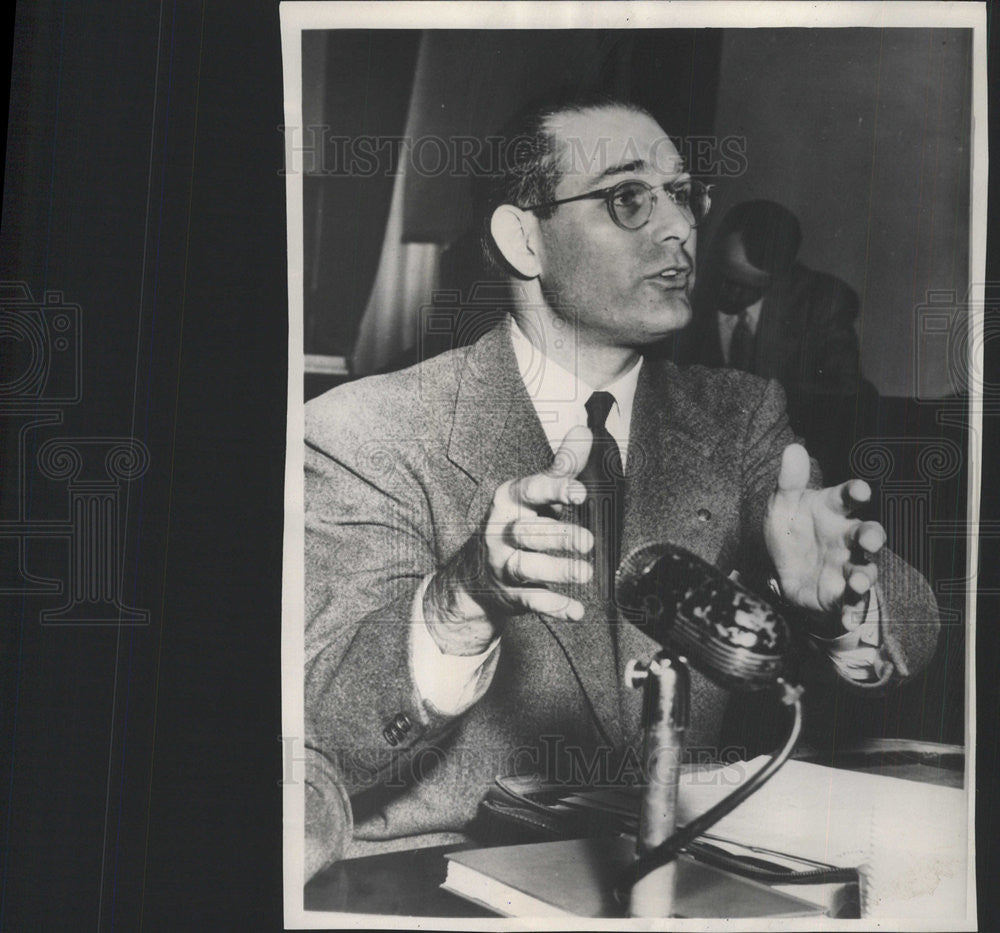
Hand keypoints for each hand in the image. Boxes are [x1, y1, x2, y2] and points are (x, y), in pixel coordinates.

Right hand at [424, 426, 595, 654]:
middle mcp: (501, 531)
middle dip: (558, 536)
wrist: (475, 575)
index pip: (531, 490)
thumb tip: (584, 431)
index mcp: (509, 500)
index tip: (581, 493)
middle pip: (528, 532)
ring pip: (527, 567)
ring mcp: (503, 564)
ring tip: (586, 573)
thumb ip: (561, 468)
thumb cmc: (516, 524)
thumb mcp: (534, 495)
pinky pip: (532, 601)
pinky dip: (554, 607)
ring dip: (558, 570)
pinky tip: (576, 612)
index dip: (556, 491)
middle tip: (588, 541)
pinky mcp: (510, 593)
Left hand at [763, 444, 884, 632]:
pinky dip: (851, 613)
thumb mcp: (782, 506)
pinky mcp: (840, 594)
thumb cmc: (791, 532)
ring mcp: (847, 566)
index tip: (859, 490)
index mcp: (833, 510)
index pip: (849, 497)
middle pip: (868, 534)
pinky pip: (850, 605)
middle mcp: (846, 538)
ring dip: (864, 577)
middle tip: (867, 538)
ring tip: (857, 582)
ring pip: (865, 570)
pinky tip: (847, 619)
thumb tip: (792, 448)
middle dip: (871, 536)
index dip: (856, 492)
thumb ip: (789, 481)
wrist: (783, 572)